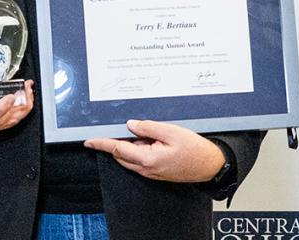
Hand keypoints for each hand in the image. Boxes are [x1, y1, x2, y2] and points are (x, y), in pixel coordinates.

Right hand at [0, 69, 33, 136]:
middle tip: (26, 89)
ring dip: (23, 107)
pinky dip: (20, 108)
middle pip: (3, 120)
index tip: (10, 97)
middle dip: (18, 105)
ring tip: (28, 90)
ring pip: (10, 121)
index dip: (0, 109)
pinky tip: (25, 95)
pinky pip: (10, 119)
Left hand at [84, 119, 226, 181]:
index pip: (118, 150)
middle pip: (122, 154)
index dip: (102, 144)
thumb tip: (130, 125)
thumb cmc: (194, 149)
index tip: (88, 141)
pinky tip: (152, 139)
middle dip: (119, 141)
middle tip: (124, 126)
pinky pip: (141, 159)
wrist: (210, 165)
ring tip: (149, 132)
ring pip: (131, 157)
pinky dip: (140, 149)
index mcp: (147, 159)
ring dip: (132, 145)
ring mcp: (151, 172)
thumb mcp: (171, 131)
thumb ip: (148, 127)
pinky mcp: (156, 172)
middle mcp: (146, 169)